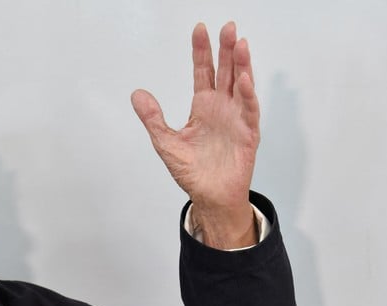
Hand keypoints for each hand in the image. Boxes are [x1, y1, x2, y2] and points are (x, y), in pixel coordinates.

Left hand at [132, 22, 259, 248]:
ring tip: (240, 44)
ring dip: (242, 65)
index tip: (199, 29)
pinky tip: (245, 80)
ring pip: (242, 86)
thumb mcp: (165, 142)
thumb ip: (153, 117)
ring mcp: (236, 119)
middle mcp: (222, 108)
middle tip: (228, 27)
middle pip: (226, 72)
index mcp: (203, 106)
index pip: (203, 71)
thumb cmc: (192, 171)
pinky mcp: (248, 134)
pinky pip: (249, 112)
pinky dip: (248, 96)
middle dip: (226, 49)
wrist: (209, 197)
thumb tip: (136, 94)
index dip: (201, 51)